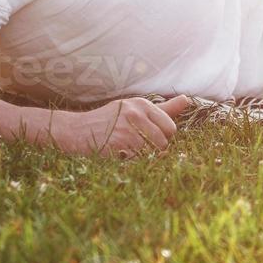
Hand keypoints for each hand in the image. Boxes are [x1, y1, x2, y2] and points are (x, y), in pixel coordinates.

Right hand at [57, 94, 191, 156]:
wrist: (75, 131)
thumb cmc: (109, 121)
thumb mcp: (135, 109)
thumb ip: (163, 109)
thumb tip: (187, 99)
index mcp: (142, 105)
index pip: (171, 128)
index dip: (163, 138)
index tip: (149, 138)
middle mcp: (136, 114)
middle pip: (163, 143)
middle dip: (154, 150)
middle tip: (136, 147)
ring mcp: (126, 130)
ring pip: (151, 154)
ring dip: (142, 158)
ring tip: (127, 150)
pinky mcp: (117, 145)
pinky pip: (137, 161)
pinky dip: (131, 163)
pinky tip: (119, 155)